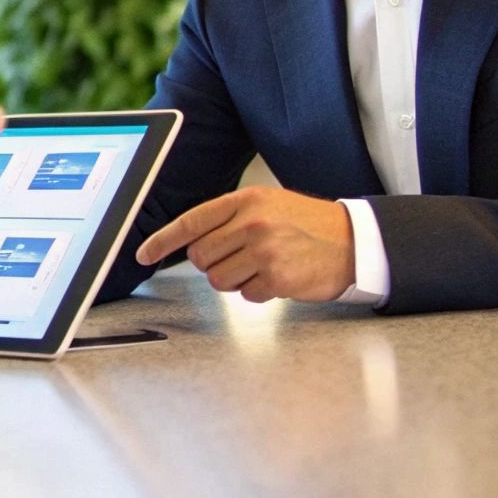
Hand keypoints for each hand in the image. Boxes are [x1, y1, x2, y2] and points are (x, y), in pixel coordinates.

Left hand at [135, 186, 354, 302]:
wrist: (353, 241)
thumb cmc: (306, 225)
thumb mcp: (267, 205)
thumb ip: (230, 218)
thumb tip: (192, 241)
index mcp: (246, 201)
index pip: (191, 222)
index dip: (162, 241)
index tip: (143, 254)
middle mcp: (252, 223)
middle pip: (201, 257)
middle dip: (214, 263)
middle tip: (241, 258)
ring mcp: (265, 251)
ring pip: (219, 279)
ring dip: (236, 279)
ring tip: (262, 266)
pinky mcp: (278, 278)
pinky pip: (246, 295)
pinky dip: (259, 292)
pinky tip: (279, 277)